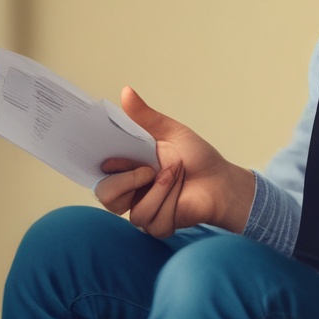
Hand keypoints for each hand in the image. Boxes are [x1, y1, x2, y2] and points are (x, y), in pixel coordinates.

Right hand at [94, 86, 253, 235]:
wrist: (221, 181)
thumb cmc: (195, 157)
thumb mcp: (169, 132)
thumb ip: (144, 117)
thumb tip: (126, 91)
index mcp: (126, 168)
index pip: (99, 170)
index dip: (97, 164)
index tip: (105, 156)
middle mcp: (129, 191)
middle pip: (105, 195)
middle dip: (125, 182)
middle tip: (147, 170)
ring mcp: (142, 211)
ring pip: (134, 211)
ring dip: (160, 190)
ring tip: (175, 174)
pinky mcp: (159, 227)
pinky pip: (155, 220)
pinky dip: (171, 203)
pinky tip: (182, 193)